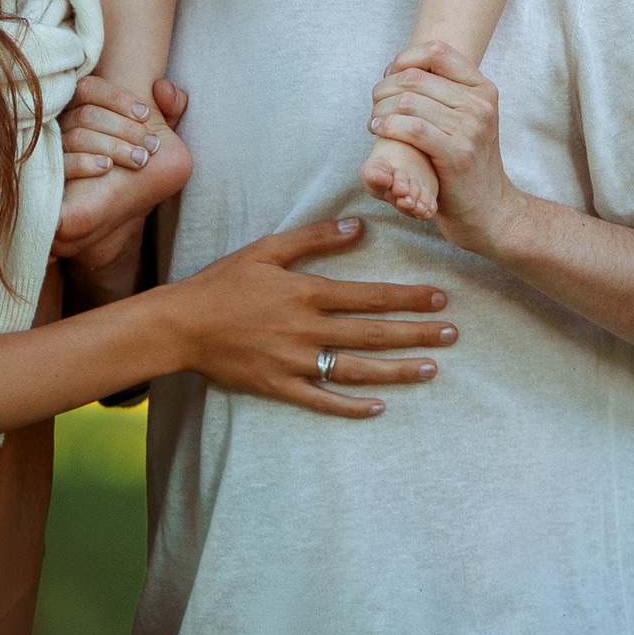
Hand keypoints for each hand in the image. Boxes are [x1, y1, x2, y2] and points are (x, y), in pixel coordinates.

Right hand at [59, 69, 182, 182]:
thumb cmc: (137, 157)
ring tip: (140, 160)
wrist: (119, 204)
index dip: (118, 98)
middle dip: (125, 128)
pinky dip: (85, 163)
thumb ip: (170, 105)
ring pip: (78, 137)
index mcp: (83, 106)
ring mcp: (55, 149)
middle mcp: (63, 123)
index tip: (147, 114)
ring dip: (114, 147)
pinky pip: (62, 164)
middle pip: (87, 114)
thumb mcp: (161, 131)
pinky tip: (107, 168)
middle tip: (152, 146)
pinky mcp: (54, 175)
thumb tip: (163, 87)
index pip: (91, 88)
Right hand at [168, 214, 457, 413]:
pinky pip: (324, 401)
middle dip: (416, 334)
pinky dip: (353, 407)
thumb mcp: (266, 250)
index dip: (407, 297)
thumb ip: (314, 238)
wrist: (180, 325)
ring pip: (357, 370)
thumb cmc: (223, 283)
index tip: (440, 297)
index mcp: (306, 293)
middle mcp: (306, 330)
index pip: (369, 296)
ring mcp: (295, 363)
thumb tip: (358, 227)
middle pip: (372, 334)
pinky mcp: (280, 387)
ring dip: (397, 370)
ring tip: (431, 370)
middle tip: (452, 335)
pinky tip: (380, 407)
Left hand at [365, 45, 524, 257]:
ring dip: (381, 108)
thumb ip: (442, 91)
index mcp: (483, 88)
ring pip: (409, 102)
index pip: (437, 51)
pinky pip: (413, 128)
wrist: (488, 209)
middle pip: (416, 77)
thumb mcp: (466, 118)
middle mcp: (480, 104)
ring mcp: (471, 129)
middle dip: (385, 87)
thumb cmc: (466, 160)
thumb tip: (398, 66)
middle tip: (375, 103)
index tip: (390, 76)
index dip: (405, 58)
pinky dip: (388, 126)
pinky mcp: (458, 154)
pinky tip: (378, 130)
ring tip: (374, 120)